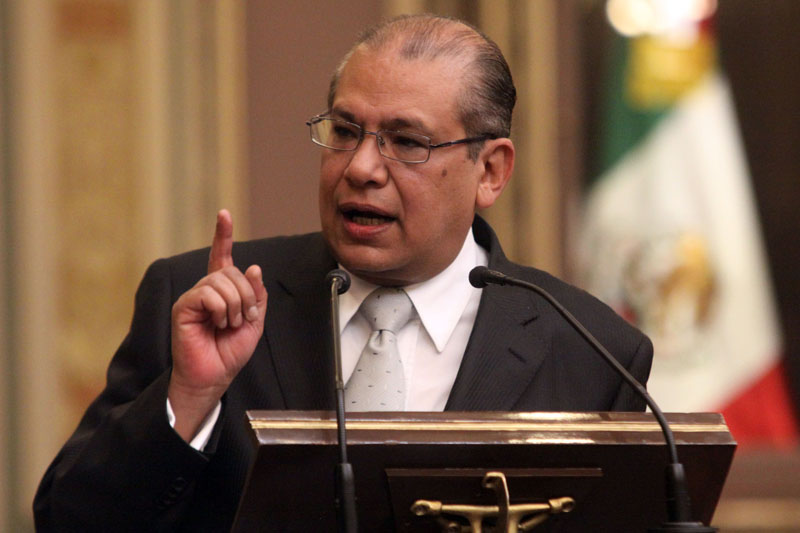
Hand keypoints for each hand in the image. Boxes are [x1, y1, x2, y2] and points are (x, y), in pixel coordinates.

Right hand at [168, 209, 267, 440]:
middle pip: (231, 271)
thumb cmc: (230, 351)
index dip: (223, 235)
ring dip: (235, 306)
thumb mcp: (255, 321)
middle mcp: (206, 289)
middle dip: (246, 296)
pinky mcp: (183, 306)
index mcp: (222, 290)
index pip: (222, 256)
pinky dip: (220, 309)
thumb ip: (257, 295)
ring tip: (228, 324)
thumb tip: (253, 267)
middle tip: (242, 319)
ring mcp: (193, 296)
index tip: (224, 214)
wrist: (215, 375)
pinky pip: (207, 293)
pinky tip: (217, 324)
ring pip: (221, 281)